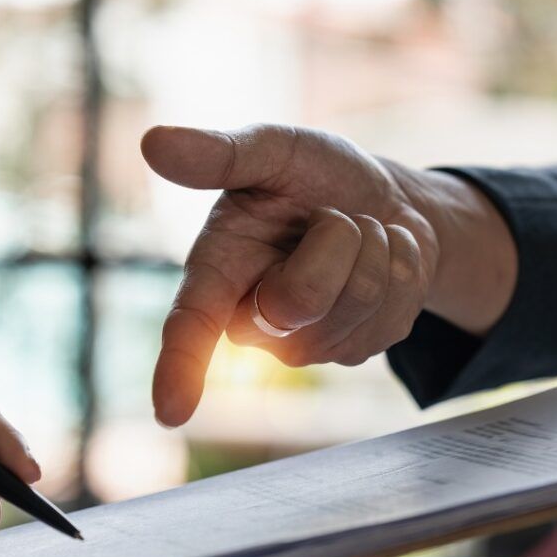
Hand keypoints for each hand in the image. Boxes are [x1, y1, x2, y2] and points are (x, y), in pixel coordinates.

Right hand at [140, 124, 516, 425]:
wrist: (385, 199)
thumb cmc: (314, 177)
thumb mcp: (274, 150)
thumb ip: (221, 154)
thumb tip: (153, 143)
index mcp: (218, 273)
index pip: (191, 328)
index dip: (179, 369)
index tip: (171, 413)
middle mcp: (258, 323)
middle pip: (303, 301)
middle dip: (335, 238)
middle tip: (330, 218)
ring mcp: (312, 345)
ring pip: (362, 297)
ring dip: (374, 244)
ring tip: (356, 233)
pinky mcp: (361, 350)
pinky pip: (400, 304)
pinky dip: (404, 260)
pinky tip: (384, 256)